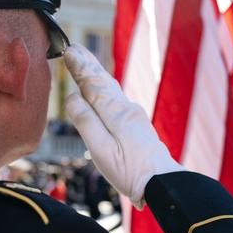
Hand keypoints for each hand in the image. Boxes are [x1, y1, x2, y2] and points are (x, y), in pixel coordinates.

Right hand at [64, 43, 183, 208]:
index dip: (80, 68)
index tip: (69, 51)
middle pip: (104, 82)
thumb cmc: (130, 171)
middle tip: (75, 48)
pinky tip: (107, 91)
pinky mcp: (138, 127)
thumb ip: (86, 122)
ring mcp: (134, 117)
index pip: (93, 85)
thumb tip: (73, 98)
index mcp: (115, 113)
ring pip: (112, 89)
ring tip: (87, 63)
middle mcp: (126, 110)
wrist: (163, 183)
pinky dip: (107, 89)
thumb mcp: (101, 150)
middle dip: (88, 65)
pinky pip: (118, 99)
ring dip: (97, 74)